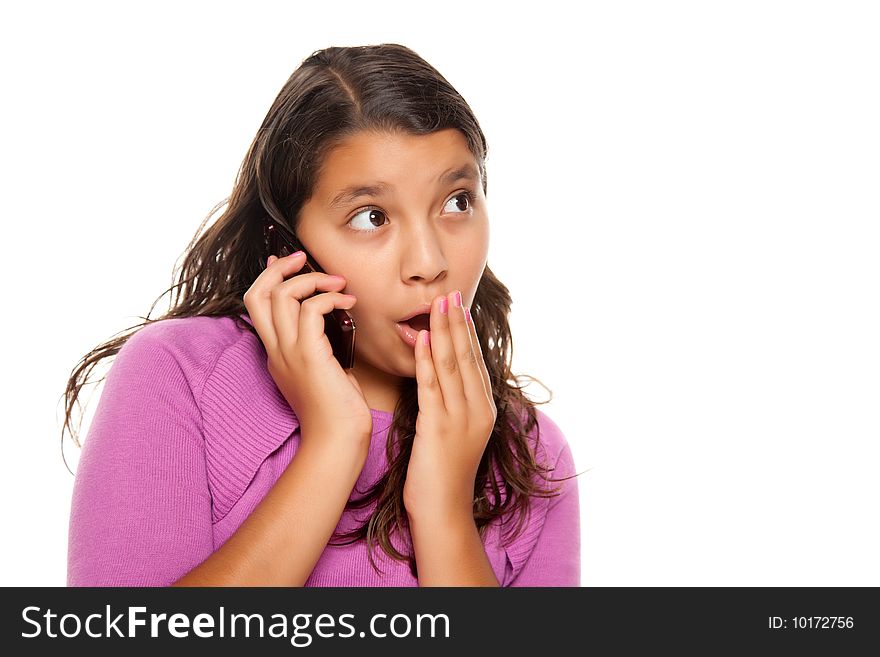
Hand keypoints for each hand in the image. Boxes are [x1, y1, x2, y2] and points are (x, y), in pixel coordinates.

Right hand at [243, 252, 372, 448]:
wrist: (337, 441)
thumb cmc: (338, 411)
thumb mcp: (325, 371)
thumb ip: (321, 346)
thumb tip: (334, 321)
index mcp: (276, 354)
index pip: (256, 305)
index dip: (269, 277)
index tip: (288, 262)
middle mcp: (276, 351)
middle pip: (258, 293)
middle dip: (280, 268)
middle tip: (304, 258)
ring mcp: (289, 353)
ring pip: (281, 296)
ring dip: (312, 280)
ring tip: (338, 284)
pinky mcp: (308, 356)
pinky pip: (311, 310)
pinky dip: (329, 298)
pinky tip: (348, 303)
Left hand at [403, 290, 496, 518]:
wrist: (443, 512)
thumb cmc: (443, 476)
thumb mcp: (455, 435)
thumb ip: (452, 405)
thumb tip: (442, 380)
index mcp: (484, 409)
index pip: (474, 361)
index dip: (465, 332)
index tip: (458, 307)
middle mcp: (478, 409)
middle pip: (466, 357)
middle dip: (456, 323)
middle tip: (449, 293)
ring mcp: (461, 418)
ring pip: (451, 366)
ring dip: (442, 332)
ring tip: (436, 306)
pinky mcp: (439, 428)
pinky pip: (432, 387)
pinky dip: (425, 360)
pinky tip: (419, 339)